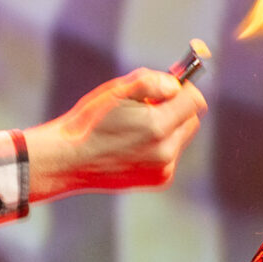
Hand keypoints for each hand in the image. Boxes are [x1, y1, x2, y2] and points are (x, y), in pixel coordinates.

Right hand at [22, 68, 206, 200]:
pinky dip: (159, 146)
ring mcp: (163, 168)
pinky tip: (133, 145)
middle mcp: (166, 150)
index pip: (195, 101)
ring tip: (135, 127)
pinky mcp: (158, 180)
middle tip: (150, 104)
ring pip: (180, 137)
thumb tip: (175, 85)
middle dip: (176, 108)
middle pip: (191, 119)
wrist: (67, 160)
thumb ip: (151, 82)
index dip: (184, 88)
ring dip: (167, 127)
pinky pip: (170, 154)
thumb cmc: (89, 122)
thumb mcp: (116, 91)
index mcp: (158, 125)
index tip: (171, 85)